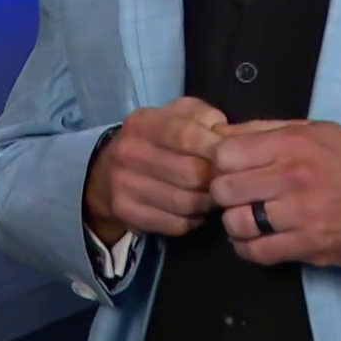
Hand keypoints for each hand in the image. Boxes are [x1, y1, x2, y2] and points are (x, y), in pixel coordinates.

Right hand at [85, 96, 227, 239]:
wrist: (107, 171)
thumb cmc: (158, 139)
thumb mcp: (178, 116)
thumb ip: (205, 117)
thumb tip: (230, 136)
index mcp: (143, 123)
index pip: (188, 136)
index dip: (217, 149)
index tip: (233, 157)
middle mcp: (128, 152)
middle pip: (191, 174)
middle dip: (216, 180)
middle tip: (227, 182)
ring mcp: (123, 183)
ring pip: (185, 203)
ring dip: (207, 204)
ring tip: (213, 197)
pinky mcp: (126, 211)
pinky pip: (175, 223)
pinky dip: (192, 221)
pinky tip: (194, 211)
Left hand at [208, 120, 340, 266]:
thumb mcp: (316, 131)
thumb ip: (266, 130)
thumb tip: (219, 134)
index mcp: (293, 144)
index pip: (224, 154)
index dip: (220, 163)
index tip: (229, 170)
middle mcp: (294, 177)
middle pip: (223, 189)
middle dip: (224, 194)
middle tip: (237, 196)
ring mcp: (302, 214)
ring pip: (235, 223)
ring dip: (235, 223)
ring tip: (248, 218)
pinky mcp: (310, 245)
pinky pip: (257, 252)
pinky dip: (248, 248)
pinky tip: (257, 240)